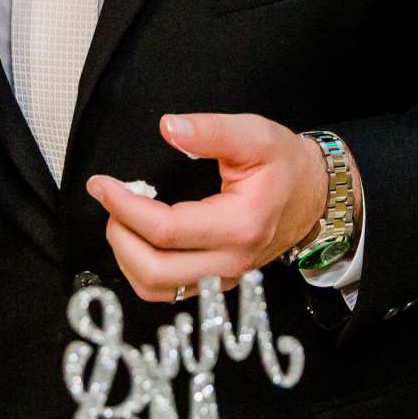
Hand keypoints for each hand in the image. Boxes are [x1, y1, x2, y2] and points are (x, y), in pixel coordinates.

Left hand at [85, 114, 329, 302]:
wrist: (315, 197)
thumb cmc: (286, 166)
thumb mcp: (255, 135)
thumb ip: (211, 130)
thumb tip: (168, 127)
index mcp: (240, 226)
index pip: (166, 230)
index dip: (124, 207)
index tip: (102, 184)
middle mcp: (232, 262)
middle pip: (154, 271)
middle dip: (119, 234)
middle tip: (111, 200)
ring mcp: (224, 278)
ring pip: (156, 289)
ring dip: (126, 256)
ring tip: (123, 218)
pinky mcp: (216, 283)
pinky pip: (165, 291)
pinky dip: (141, 267)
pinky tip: (139, 236)